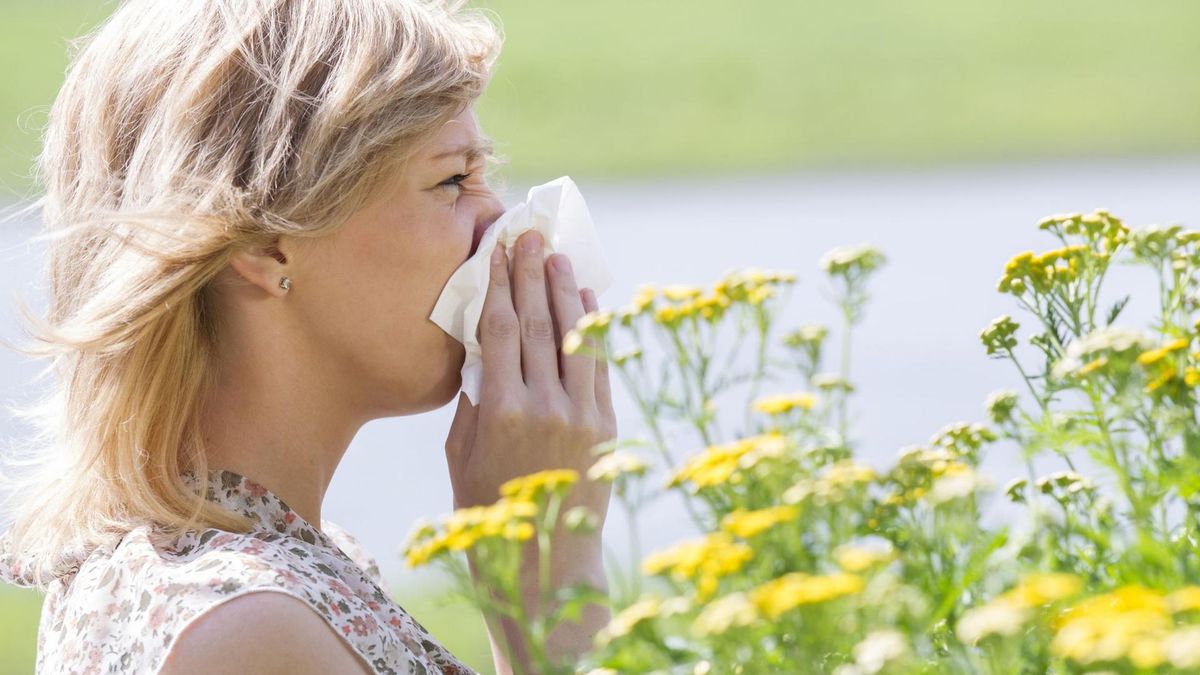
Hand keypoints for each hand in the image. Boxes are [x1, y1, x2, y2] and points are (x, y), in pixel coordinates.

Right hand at [444, 230, 617, 526]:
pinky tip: (587, 300)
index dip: (498, 284)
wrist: (545, 567)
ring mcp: (581, 415)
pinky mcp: (606, 426)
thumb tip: (483, 348)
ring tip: (558, 256)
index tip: (496, 250)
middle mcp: (544, 406)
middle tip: (529, 234)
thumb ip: (474, 399)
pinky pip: (599, 365)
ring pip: (573, 337)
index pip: (499, 330)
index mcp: (500, 411)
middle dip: (531, 273)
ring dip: (565, 291)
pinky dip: (593, 329)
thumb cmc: (489, 514)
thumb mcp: (463, 455)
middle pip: (536, 322)